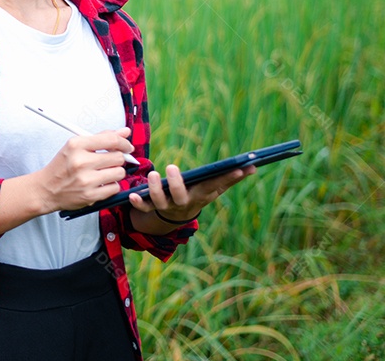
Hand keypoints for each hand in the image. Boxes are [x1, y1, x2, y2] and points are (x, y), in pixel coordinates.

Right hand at [35, 127, 134, 214]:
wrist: (46, 189)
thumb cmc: (62, 167)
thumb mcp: (75, 146)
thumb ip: (101, 138)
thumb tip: (124, 132)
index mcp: (76, 145)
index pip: (111, 140)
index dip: (124, 143)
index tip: (127, 146)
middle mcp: (81, 162)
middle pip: (118, 157)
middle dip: (117, 159)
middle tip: (110, 161)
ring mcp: (86, 180)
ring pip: (119, 173)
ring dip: (115, 172)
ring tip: (103, 173)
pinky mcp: (90, 196)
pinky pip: (115, 187)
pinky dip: (111, 185)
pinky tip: (100, 183)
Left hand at [128, 163, 255, 225]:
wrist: (173, 219)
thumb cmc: (195, 196)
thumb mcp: (212, 189)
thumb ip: (230, 178)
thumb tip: (254, 165)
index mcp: (200, 196)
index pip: (214, 187)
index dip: (227, 179)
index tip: (238, 168)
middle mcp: (183, 202)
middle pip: (181, 196)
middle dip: (176, 184)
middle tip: (172, 168)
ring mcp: (166, 206)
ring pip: (160, 201)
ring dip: (154, 189)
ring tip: (153, 174)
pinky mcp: (151, 207)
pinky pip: (143, 208)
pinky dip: (138, 203)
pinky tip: (132, 195)